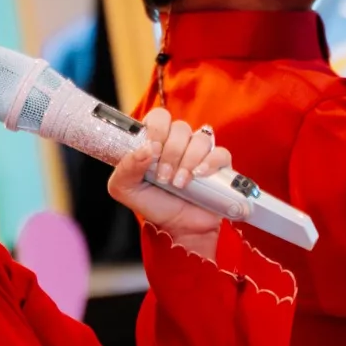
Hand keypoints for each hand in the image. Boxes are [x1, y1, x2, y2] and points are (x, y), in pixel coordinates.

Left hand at [108, 108, 232, 259]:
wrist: (179, 228)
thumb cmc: (154, 204)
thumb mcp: (126, 189)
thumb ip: (126, 168)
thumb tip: (144, 149)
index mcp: (156, 141)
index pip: (159, 117)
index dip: (157, 130)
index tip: (152, 152)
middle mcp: (179, 142)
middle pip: (180, 127)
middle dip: (171, 152)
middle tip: (164, 177)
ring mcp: (200, 152)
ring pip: (199, 139)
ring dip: (187, 161)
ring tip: (179, 184)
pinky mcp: (219, 165)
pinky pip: (220, 153)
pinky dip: (210, 163)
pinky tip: (199, 175)